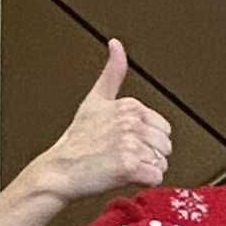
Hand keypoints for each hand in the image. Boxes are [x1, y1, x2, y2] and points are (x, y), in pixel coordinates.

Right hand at [17, 40, 172, 203]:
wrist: (60, 170)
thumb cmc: (77, 140)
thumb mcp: (95, 100)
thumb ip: (112, 73)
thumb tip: (116, 44)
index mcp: (130, 105)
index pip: (163, 129)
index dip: (147, 140)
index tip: (124, 141)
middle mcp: (132, 122)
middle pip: (166, 146)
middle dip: (149, 155)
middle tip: (122, 156)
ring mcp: (131, 143)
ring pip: (162, 162)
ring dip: (146, 169)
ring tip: (121, 165)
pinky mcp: (130, 166)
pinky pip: (156, 177)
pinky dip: (143, 182)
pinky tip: (123, 176)